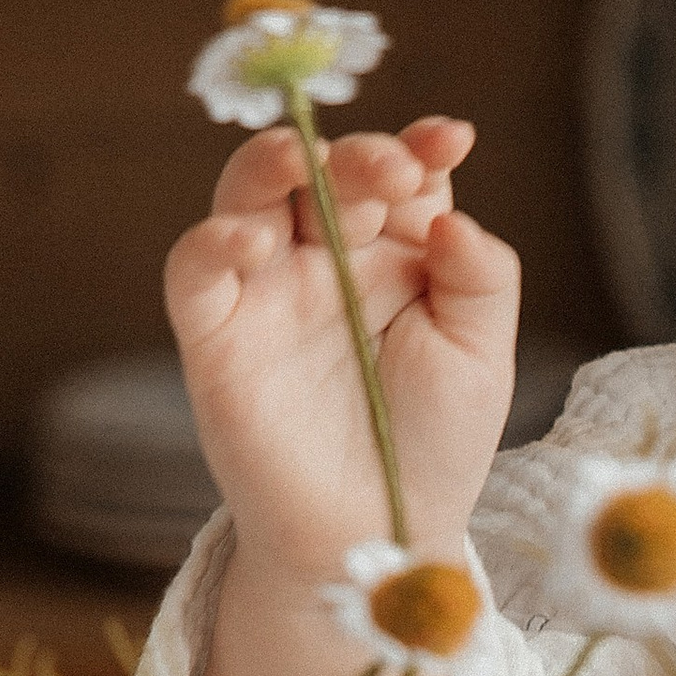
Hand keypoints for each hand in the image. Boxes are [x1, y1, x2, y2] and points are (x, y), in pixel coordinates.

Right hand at [163, 115, 518, 582]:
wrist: (376, 536)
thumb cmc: (431, 445)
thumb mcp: (480, 358)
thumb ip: (481, 278)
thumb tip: (451, 213)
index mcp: (395, 252)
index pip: (400, 176)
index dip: (420, 149)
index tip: (451, 140)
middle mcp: (327, 259)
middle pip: (324, 172)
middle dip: (357, 157)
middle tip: (393, 172)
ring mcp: (267, 290)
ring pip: (246, 196)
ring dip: (266, 165)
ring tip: (297, 159)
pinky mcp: (215, 334)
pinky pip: (195, 270)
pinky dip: (213, 242)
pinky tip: (251, 241)